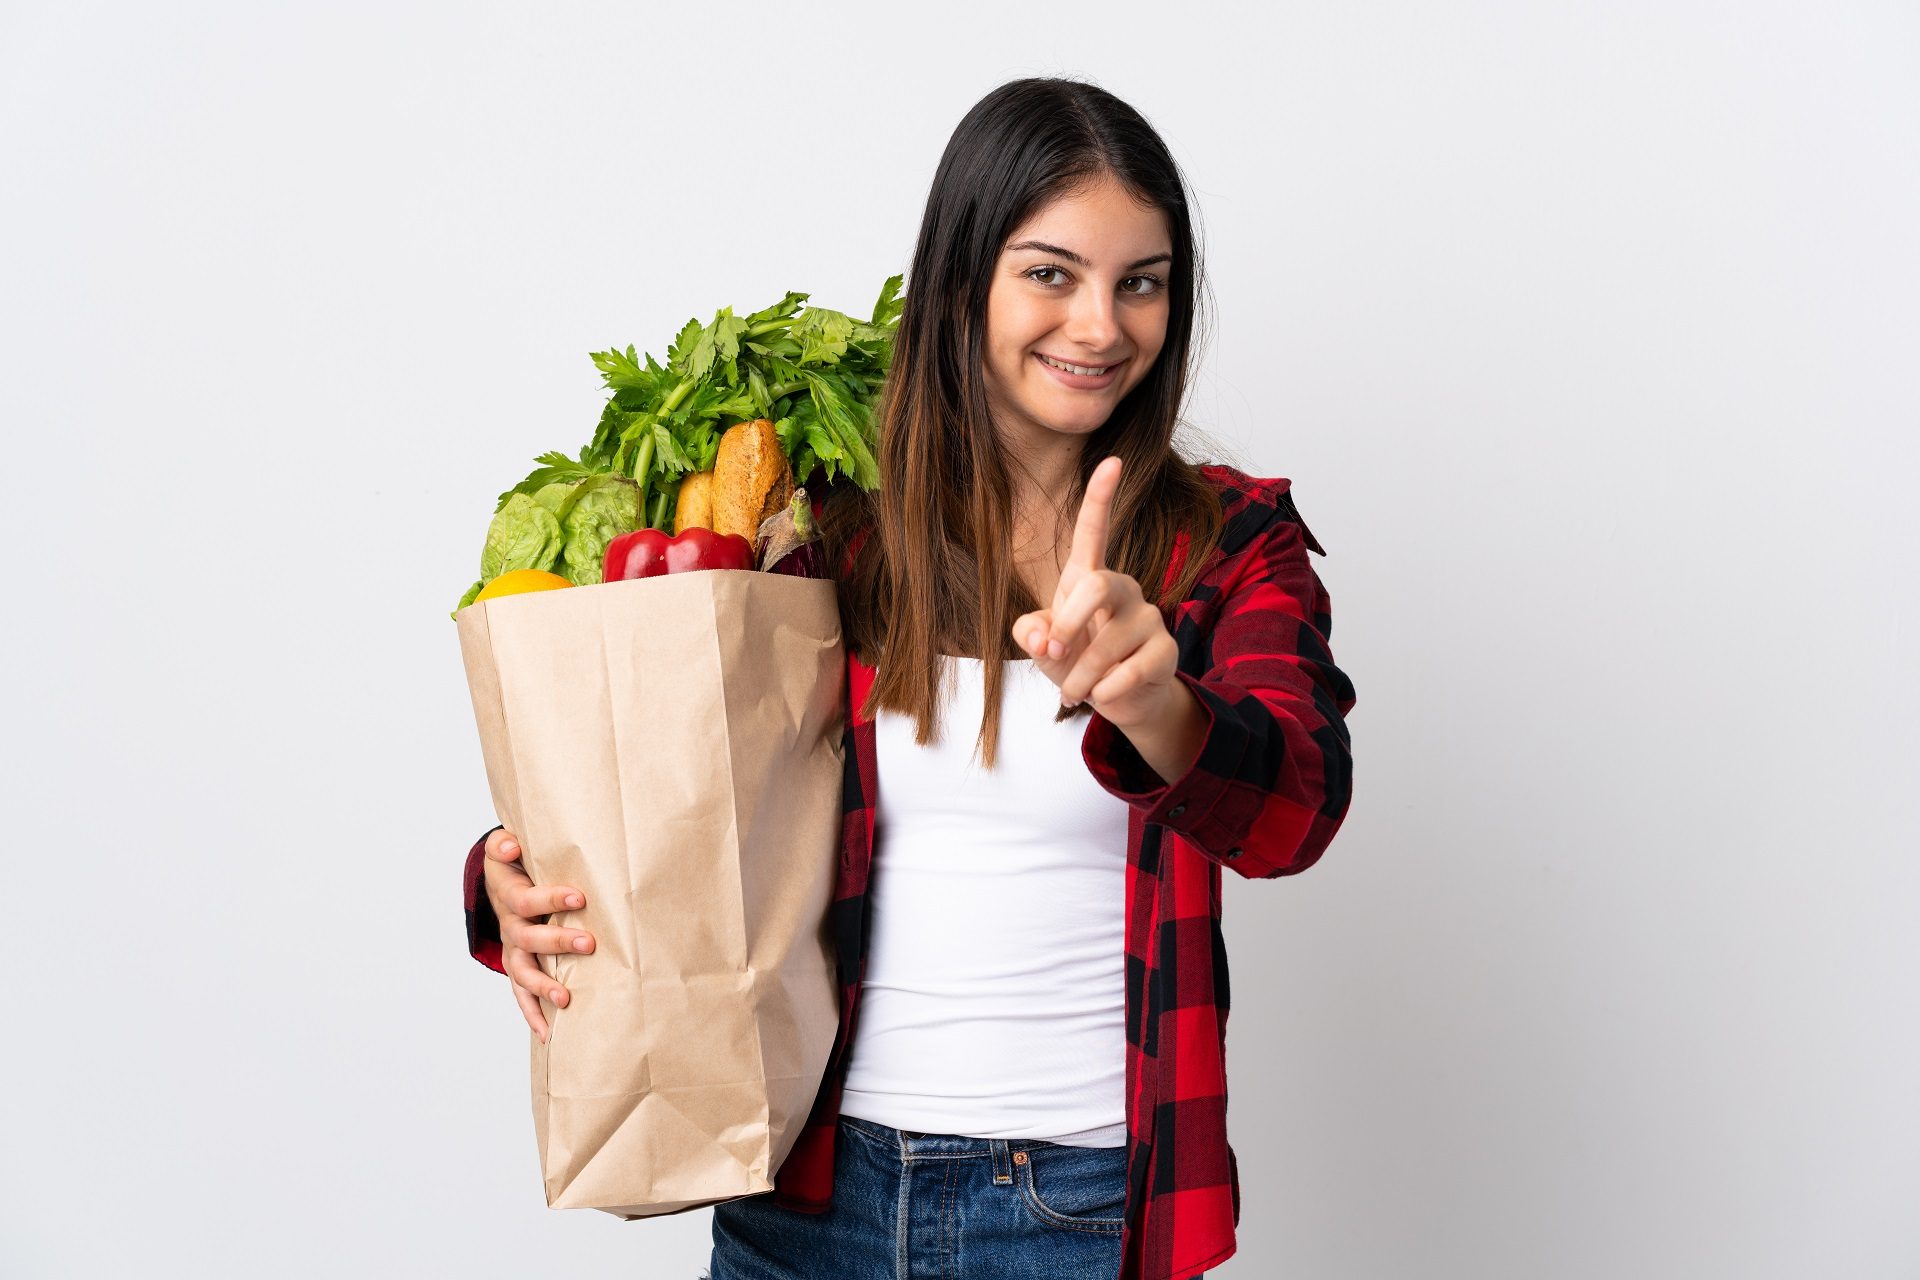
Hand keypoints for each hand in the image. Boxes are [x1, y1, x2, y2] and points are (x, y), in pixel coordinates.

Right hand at [482, 827, 594, 1044]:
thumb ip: (503, 844)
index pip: (528, 899)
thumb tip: (509, 845)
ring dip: (543, 986)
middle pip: (529, 938)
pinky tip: (547, 1034)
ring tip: (566, 999)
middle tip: (588, 944)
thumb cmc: (514, 864)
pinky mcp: (518, 966)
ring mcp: (513, 950)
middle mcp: (510, 926)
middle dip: (558, 942)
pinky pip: (522, 994)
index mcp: (509, 895)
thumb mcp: (503, 848)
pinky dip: (532, 1014)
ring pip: (523, 972)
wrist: (502, 883)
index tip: (580, 898)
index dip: (552, 899)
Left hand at [1011, 455, 1179, 729]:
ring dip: (1080, 676)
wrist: (1119, 701)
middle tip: (1053, 655)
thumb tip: (1041, 637)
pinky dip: (1104, 692)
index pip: (1095, 531)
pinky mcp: (1166, 651)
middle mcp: (1124, 589)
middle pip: (1098, 585)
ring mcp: (1149, 618)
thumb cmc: (1077, 661)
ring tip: (1075, 691)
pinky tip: (1104, 694)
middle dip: (1068, 624)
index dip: (1101, 497)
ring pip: (1107, 642)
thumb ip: (1030, 634)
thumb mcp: (1043, 646)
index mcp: (1090, 578)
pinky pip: (1128, 672)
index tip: (1112, 461)